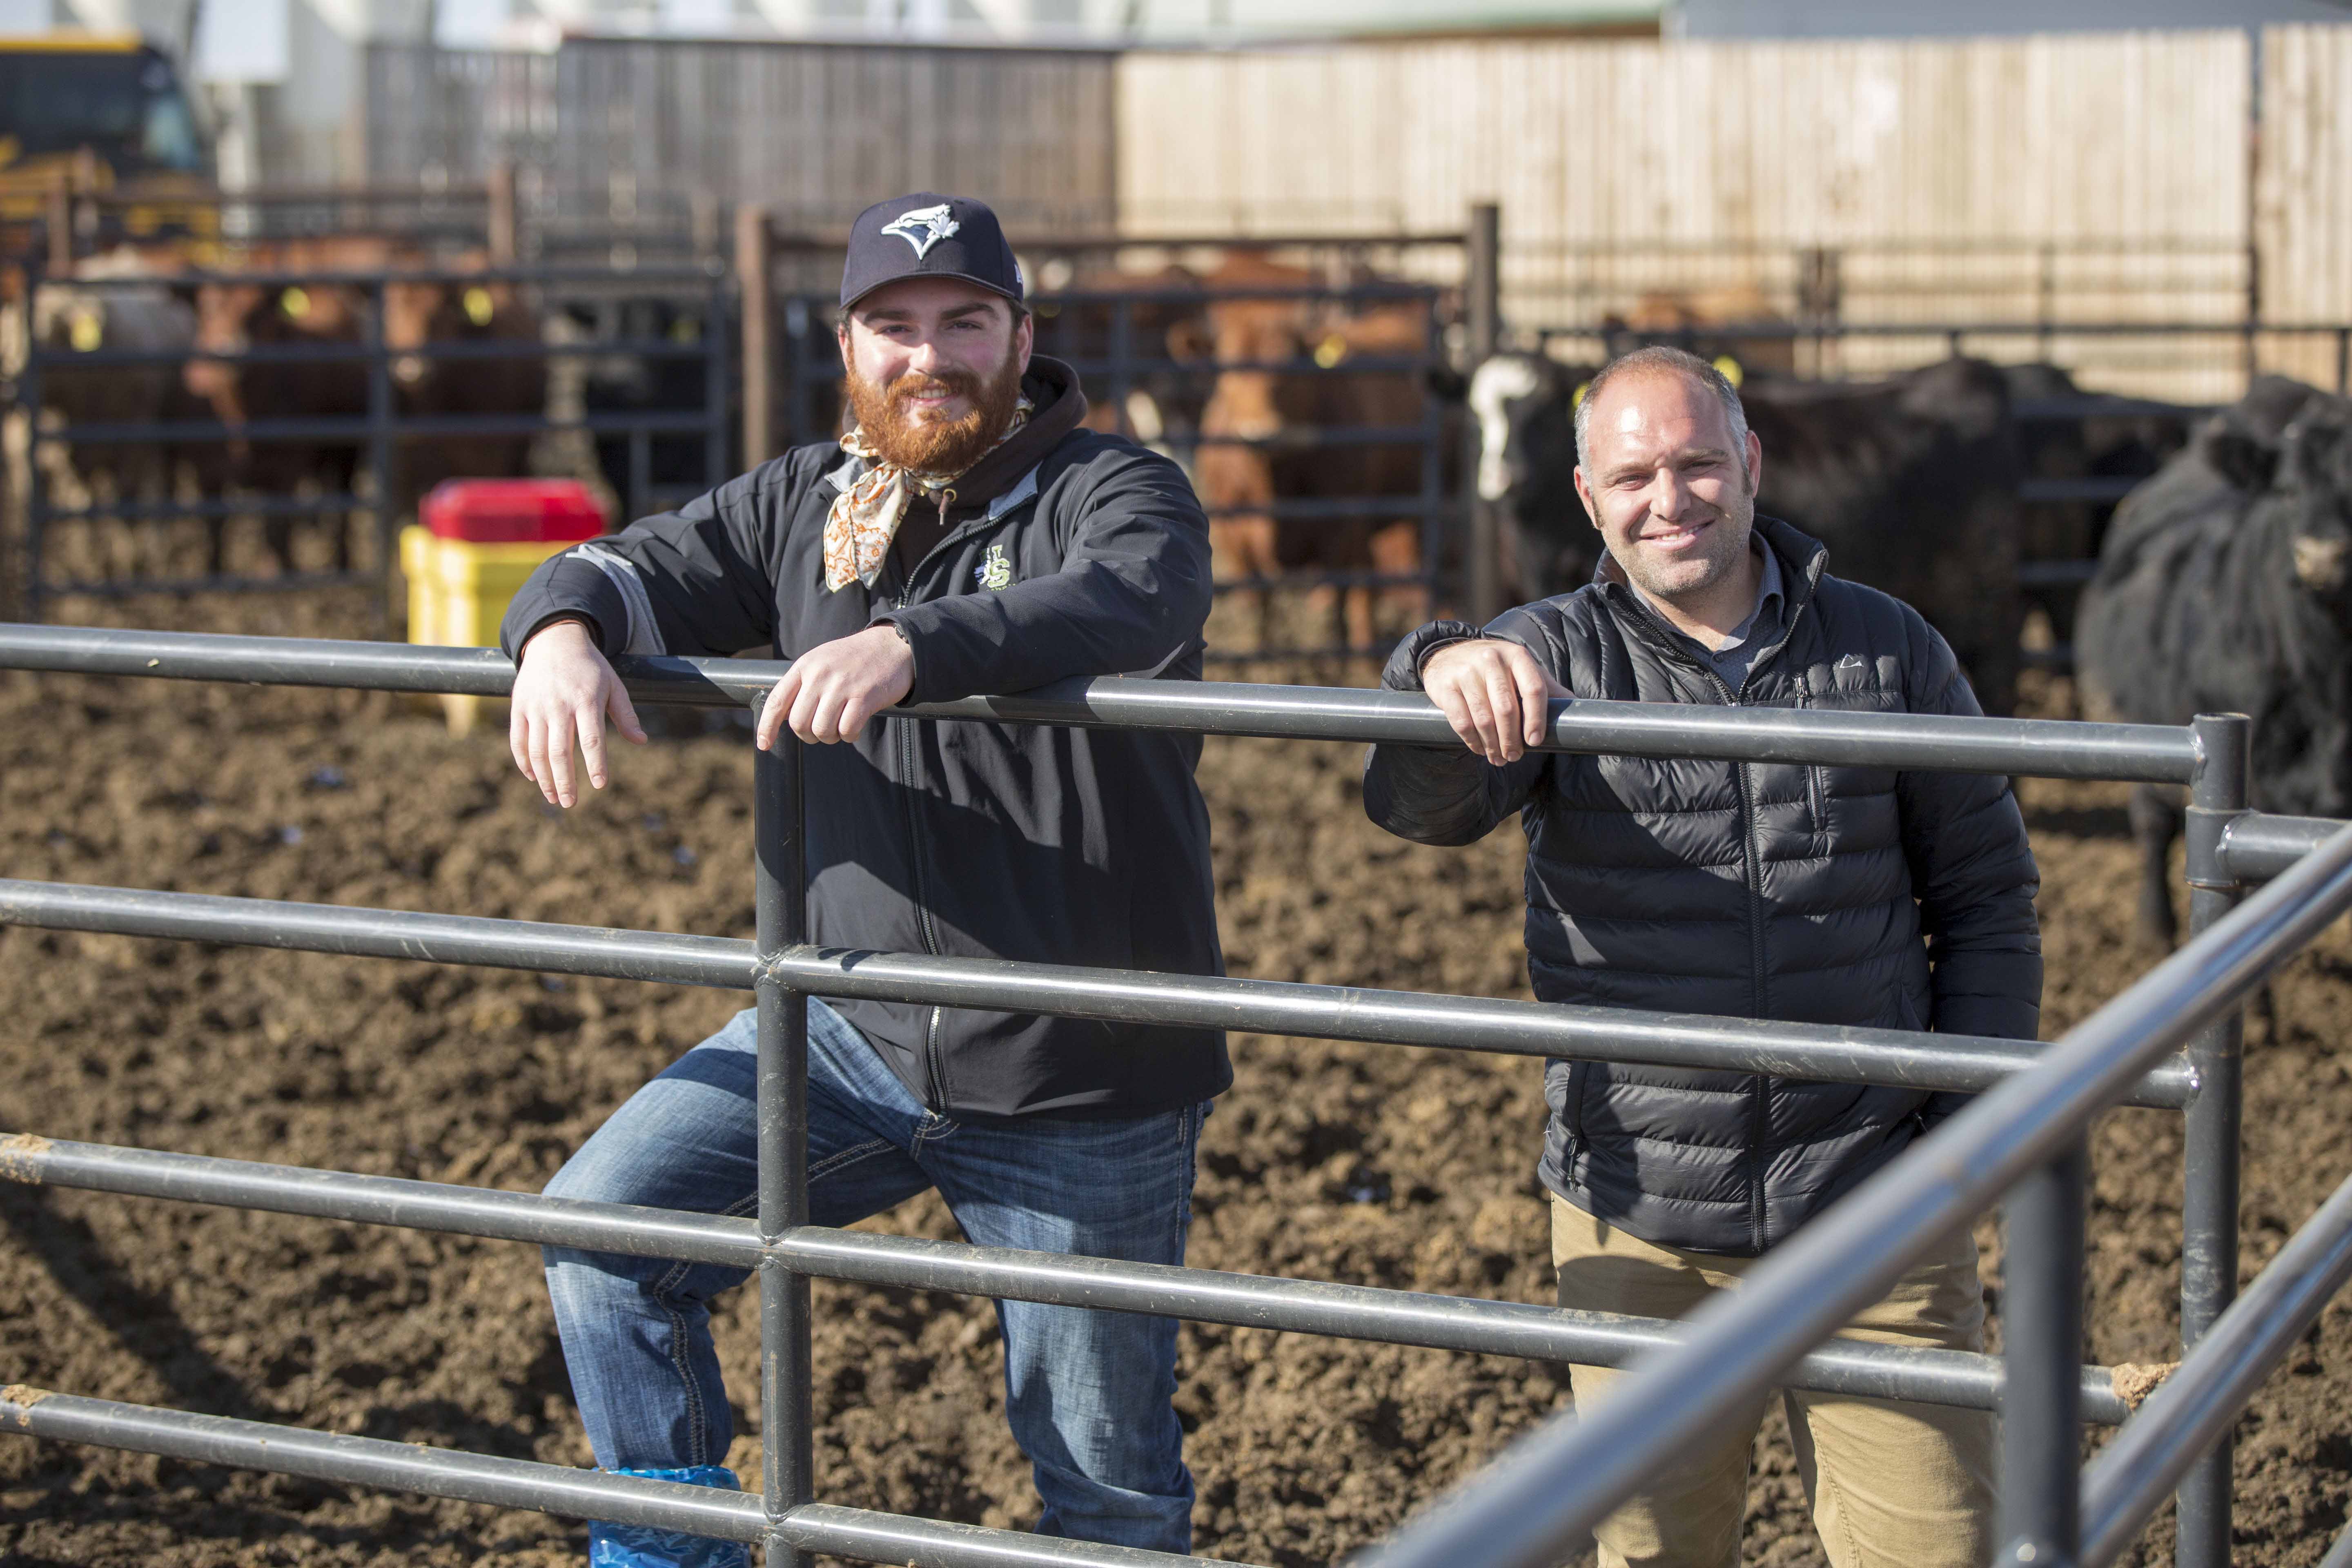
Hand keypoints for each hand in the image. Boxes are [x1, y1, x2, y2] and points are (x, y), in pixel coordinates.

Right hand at [509, 619, 647, 806]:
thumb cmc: (590, 668)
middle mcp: (559, 704)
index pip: (592, 739)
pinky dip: (524, 762)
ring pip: (537, 749)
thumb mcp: (613, 685)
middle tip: (571, 803)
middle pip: (561, 750)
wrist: (554, 640)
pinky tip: (534, 778)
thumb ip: (626, 714)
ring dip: (544, 778)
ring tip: (554, 798)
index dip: (596, 764)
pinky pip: (518, 740)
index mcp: (586, 700)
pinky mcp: (519, 706)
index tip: (600, 785)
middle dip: (565, 781)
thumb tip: (641, 741)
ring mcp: (536, 706)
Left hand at [758, 625, 915, 748]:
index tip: (764, 744)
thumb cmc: (856, 659)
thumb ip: (803, 684)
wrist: (893, 646)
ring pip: (821, 730)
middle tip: (822, 730)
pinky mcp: (864, 697)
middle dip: (809, 735)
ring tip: (841, 726)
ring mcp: (842, 685)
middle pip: (798, 723)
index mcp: (805, 666)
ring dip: (831, 737)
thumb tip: (784, 716)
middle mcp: (819, 675)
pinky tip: (856, 727)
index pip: (777, 701)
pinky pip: (846, 731)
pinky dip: (850, 736)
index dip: (767, 727)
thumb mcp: (822, 661)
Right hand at [1421, 638, 1565, 763]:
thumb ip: (1547, 689)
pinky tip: (1480, 749)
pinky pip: (1461, 722)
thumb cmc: (1495, 669)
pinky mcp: (1445, 686)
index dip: (1537, 719)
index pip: (1534, 689)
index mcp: (1517, 656)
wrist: (1448, 655)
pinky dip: (1472, 742)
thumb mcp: (1522, 670)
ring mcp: (1466, 671)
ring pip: (1483, 718)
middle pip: (1507, 708)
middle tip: (1514, 757)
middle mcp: (1491, 659)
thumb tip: (1582, 711)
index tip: (1535, 742)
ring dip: (1493, 745)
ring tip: (1498, 758)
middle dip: (1512, 739)